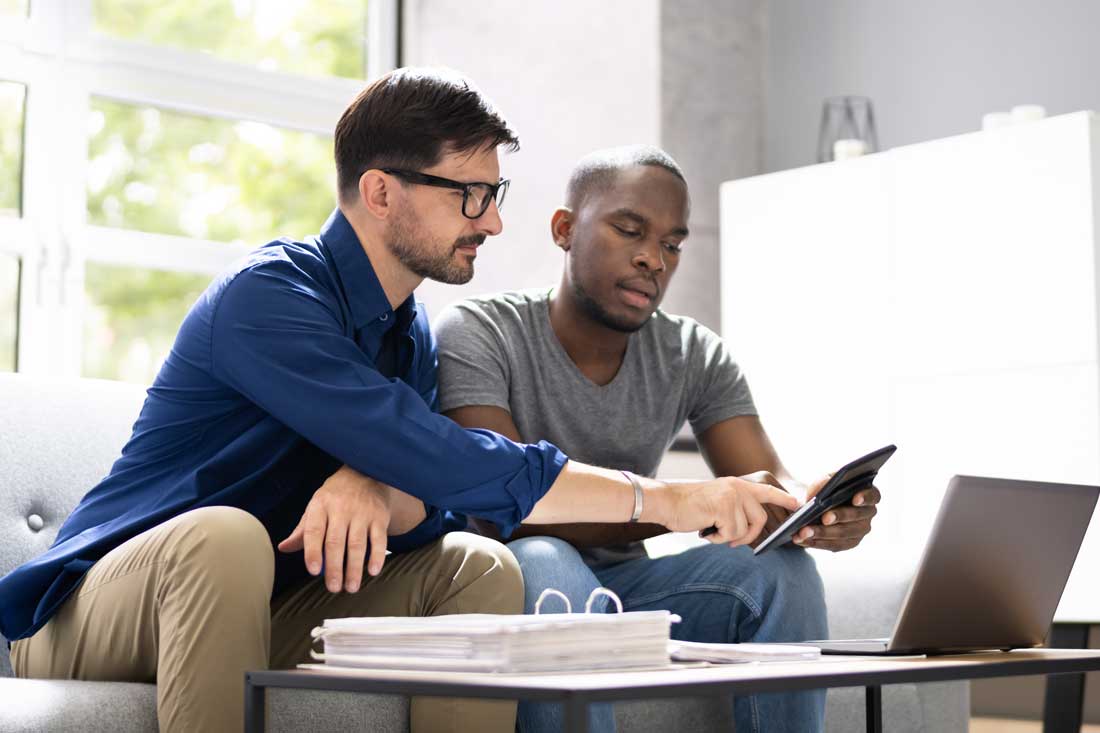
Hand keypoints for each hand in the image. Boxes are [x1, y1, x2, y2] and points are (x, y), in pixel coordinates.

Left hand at [277, 465, 391, 592]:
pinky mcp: (379, 517)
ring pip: (357, 543)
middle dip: (335, 567)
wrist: (365, 474)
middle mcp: (341, 508)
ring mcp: (362, 512)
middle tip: (333, 588)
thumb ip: (302, 530)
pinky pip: (379, 538)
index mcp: (320, 506)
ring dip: (354, 568)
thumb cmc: (335, 496)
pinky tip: (373, 572)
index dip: (313, 552)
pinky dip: (377, 556)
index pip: (314, 531)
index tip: (313, 571)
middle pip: (335, 541)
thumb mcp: (316, 507)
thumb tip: (283, 548)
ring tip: (351, 587)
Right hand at [658, 476, 801, 546]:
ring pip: (743, 530)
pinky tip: (705, 530)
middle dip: (748, 535)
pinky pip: (730, 535)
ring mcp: (732, 497)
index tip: (798, 504)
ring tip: (710, 529)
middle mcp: (738, 488)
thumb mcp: (717, 501)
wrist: (666, 502)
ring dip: (727, 537)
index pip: (767, 492)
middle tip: (732, 540)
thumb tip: (750, 528)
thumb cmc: (688, 506)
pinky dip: (717, 539)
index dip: (784, 499)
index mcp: (737, 485)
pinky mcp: (723, 509)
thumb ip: (735, 508)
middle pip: (759, 520)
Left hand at [792, 473, 880, 551]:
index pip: (873, 495)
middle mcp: (868, 513)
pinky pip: (834, 545)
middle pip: (856, 516)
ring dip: (822, 533)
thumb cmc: (828, 488)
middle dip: (839, 516)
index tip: (855, 499)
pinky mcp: (849, 542)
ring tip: (804, 532)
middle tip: (824, 518)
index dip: (865, 497)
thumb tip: (814, 495)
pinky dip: (816, 542)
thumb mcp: (826, 480)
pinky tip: (801, 539)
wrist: (821, 503)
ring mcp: (860, 530)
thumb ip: (823, 482)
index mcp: (868, 493)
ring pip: (843, 534)